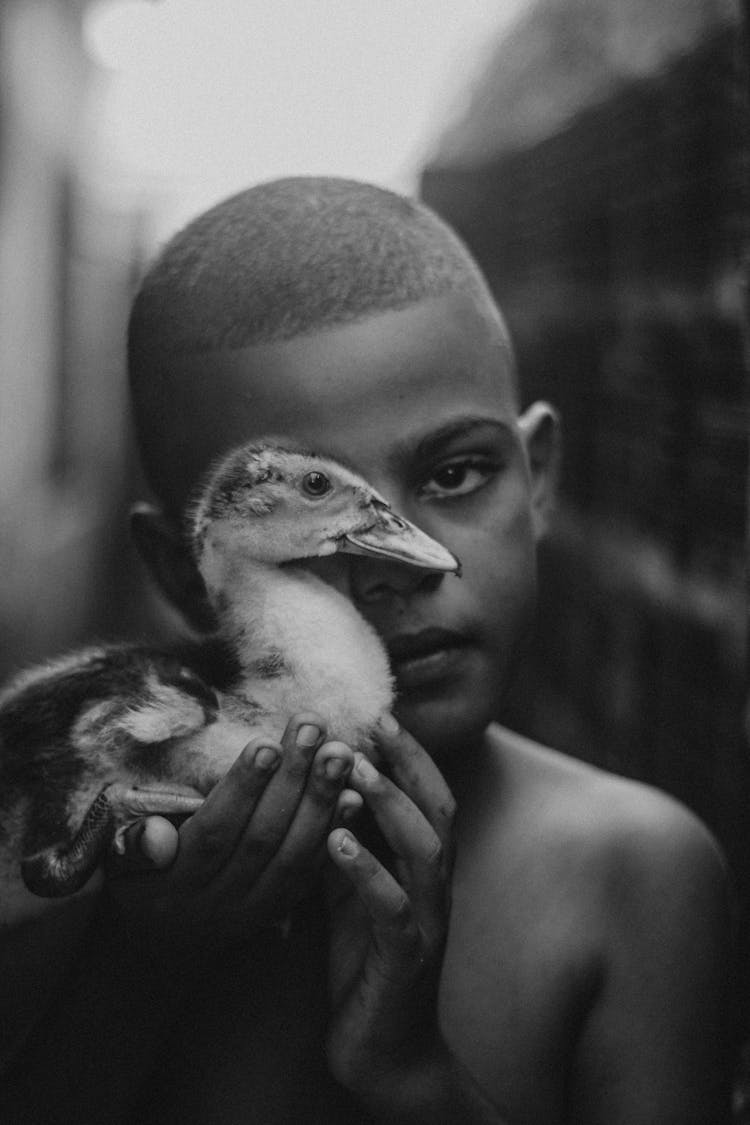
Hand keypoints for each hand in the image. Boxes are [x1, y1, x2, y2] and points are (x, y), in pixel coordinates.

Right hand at [104, 712, 354, 960]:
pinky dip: (336, 832)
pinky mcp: (280, 910)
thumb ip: (133, 845)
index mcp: (175, 883)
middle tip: (314, 728)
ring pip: (294, 856)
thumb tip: (154, 833)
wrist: (161, 941)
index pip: (214, 833)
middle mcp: (218, 902)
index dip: (242, 790)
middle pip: (263, 839)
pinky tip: (355, 795)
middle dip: (292, 779)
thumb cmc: (138, 876)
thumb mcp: (120, 862)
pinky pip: (312, 872)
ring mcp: (253, 910)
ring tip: (340, 751)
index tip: (267, 744)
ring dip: (321, 800)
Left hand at [325, 716, 455, 1109]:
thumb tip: (321, 794)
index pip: (430, 797)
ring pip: (426, 850)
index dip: (409, 755)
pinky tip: (338, 842)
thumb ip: (345, 847)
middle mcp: (435, 888)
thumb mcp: (349, 896)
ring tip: (354, 770)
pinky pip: (394, 909)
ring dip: (392, 804)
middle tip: (373, 724)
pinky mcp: (407, 960)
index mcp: (422, 870)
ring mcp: (426, 923)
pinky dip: (368, 870)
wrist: (386, 1056)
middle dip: (409, 763)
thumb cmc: (366, 967)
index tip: (378, 713)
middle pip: (440, 809)